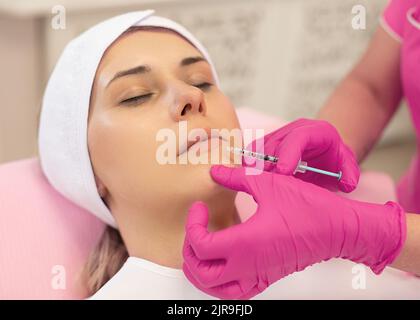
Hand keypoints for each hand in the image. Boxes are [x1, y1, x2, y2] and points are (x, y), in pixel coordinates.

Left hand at [183, 165, 405, 298]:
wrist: (340, 229)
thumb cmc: (309, 206)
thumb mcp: (270, 183)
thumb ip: (236, 178)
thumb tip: (215, 172)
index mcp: (246, 242)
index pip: (200, 246)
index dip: (192, 225)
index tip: (199, 208)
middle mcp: (249, 265)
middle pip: (201, 273)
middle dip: (189, 252)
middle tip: (195, 229)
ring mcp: (258, 275)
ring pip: (215, 289)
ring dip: (201, 272)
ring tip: (201, 249)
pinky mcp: (267, 278)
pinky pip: (235, 292)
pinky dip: (220, 283)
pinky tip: (222, 263)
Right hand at [245, 118, 359, 191]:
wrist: (326, 151)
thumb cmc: (335, 160)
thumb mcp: (348, 166)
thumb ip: (350, 174)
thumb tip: (346, 184)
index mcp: (316, 131)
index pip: (299, 138)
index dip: (288, 154)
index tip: (282, 172)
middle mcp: (295, 129)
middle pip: (275, 143)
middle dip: (268, 163)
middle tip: (263, 182)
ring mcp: (279, 135)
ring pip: (261, 146)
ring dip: (255, 165)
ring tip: (251, 181)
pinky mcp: (267, 143)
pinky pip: (253, 150)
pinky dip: (248, 163)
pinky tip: (245, 176)